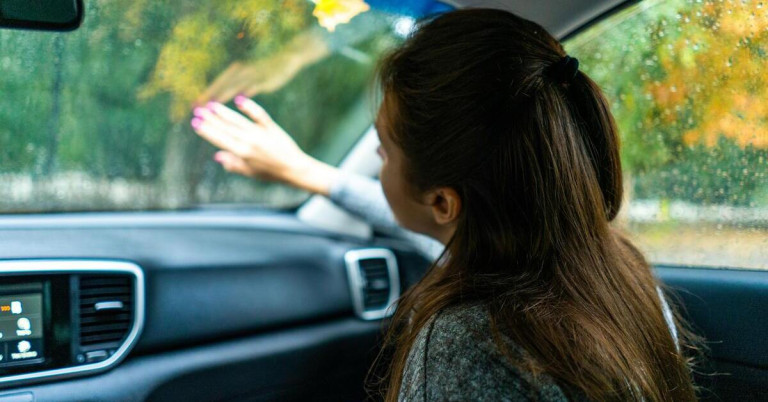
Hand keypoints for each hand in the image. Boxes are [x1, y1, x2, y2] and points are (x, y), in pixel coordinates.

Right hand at [190, 96, 337, 195]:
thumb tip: (217, 156)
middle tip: (198, 110)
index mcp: (242, 154)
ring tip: (212, 105)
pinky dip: (250, 107)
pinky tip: (239, 100)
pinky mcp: (271, 128)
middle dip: (211, 119)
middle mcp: (249, 142)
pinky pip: (259, 115)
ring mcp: (260, 134)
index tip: (195, 123)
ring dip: (224, 113)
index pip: (220, 139)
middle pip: (226, 128)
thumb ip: (234, 164)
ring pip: (238, 121)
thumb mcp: (250, 172)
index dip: (207, 131)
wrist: (294, 169)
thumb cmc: (271, 173)